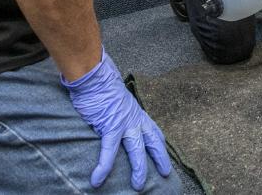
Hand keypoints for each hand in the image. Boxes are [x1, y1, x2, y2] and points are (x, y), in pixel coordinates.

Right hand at [62, 49, 171, 189]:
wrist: (95, 77)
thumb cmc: (102, 86)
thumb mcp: (118, 100)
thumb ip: (120, 112)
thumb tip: (114, 118)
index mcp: (136, 113)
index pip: (153, 130)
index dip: (159, 144)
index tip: (164, 153)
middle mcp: (135, 119)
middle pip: (152, 142)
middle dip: (160, 159)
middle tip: (166, 173)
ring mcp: (124, 123)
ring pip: (136, 150)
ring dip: (139, 169)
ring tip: (138, 186)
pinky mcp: (110, 126)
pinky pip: (109, 151)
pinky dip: (104, 166)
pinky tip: (97, 179)